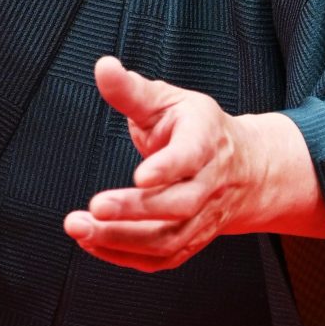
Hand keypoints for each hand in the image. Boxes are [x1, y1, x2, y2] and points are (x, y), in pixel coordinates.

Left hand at [63, 55, 324, 271]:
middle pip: (179, 204)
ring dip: (122, 239)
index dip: (167, 168)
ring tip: (80, 229)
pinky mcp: (191, 240)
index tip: (139, 175)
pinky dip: (125, 256)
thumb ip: (131, 90)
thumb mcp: (167, 100)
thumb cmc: (196, 128)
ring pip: (169, 238)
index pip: (191, 157)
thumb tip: (102, 66)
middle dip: (135, 210)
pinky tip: (92, 243)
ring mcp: (202, 217)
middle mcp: (209, 183)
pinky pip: (162, 258)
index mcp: (205, 140)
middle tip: (93, 208)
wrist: (244, 168)